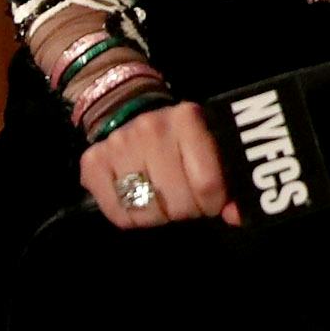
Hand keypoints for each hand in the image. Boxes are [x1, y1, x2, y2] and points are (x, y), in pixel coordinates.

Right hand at [79, 100, 237, 229]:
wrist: (131, 112)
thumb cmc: (182, 140)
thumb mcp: (211, 149)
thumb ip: (231, 181)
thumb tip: (237, 216)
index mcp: (188, 118)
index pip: (208, 184)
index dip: (214, 203)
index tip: (211, 200)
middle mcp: (151, 127)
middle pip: (178, 203)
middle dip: (188, 210)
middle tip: (187, 199)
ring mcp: (118, 144)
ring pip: (148, 213)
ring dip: (160, 215)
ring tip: (163, 198)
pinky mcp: (92, 162)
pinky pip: (119, 215)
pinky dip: (133, 218)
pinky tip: (139, 199)